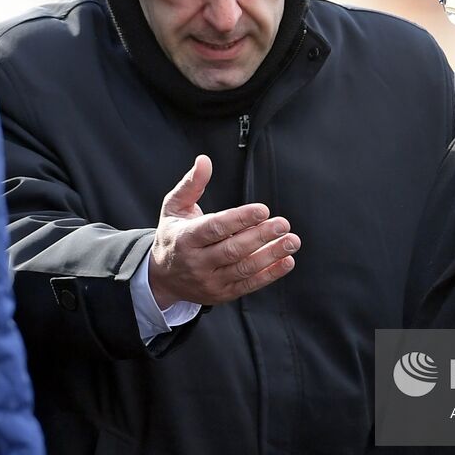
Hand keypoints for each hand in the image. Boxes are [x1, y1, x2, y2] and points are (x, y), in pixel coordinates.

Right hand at [149, 155, 298, 307]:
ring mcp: (210, 281)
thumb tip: (204, 161)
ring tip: (291, 242)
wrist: (162, 278)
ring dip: (271, 256)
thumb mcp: (174, 208)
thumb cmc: (173, 236)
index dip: (239, 219)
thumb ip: (191, 184)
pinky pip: (249, 285)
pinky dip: (270, 274)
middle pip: (232, 250)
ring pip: (244, 269)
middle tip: (282, 224)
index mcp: (185, 238)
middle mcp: (197, 262)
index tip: (262, 209)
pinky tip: (286, 261)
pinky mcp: (223, 293)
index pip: (214, 228)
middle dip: (260, 237)